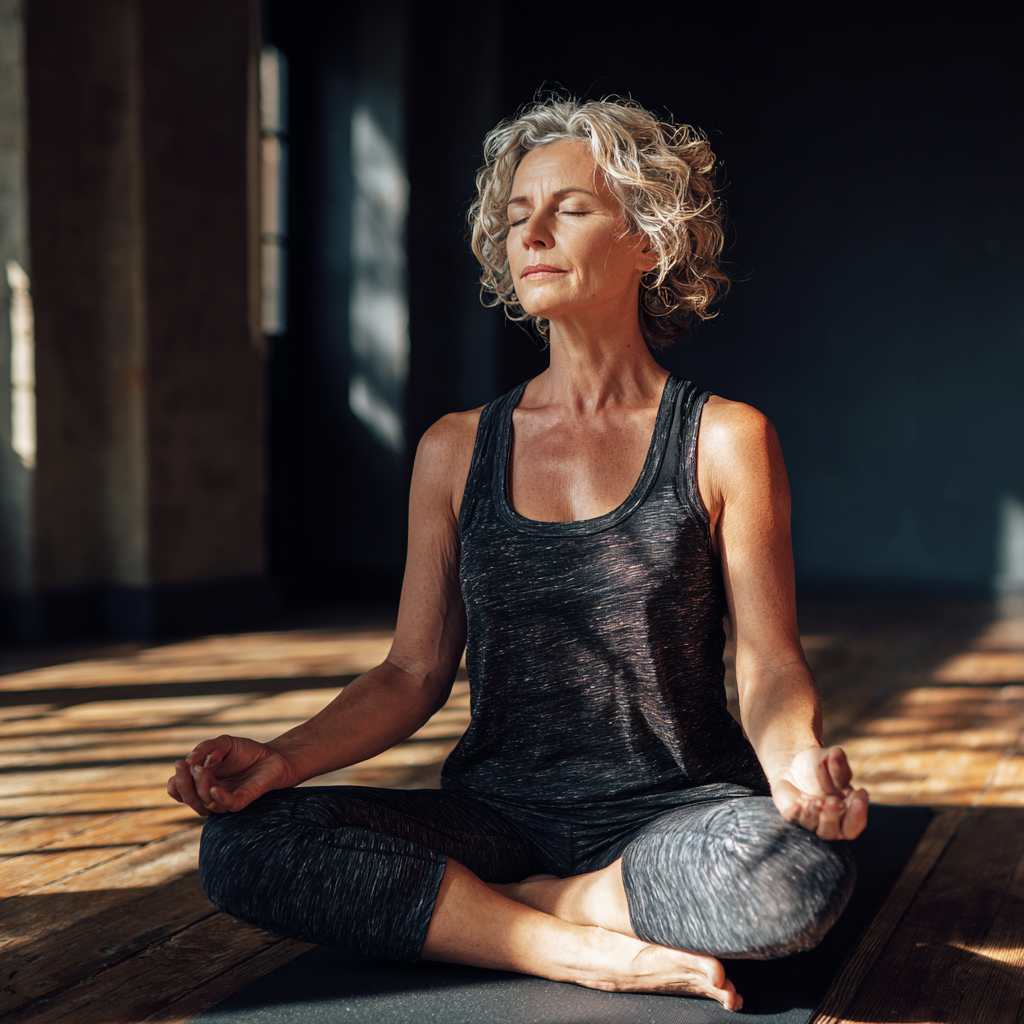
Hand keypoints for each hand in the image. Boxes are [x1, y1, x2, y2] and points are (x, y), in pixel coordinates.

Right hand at [166, 735, 293, 816]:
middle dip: (183, 784)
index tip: (180, 764)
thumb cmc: (247, 751)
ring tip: (202, 769)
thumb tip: (191, 761)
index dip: (175, 782)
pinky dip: (218, 798)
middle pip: (188, 798)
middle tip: (184, 766)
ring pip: (204, 803)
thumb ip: (206, 748)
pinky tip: (213, 787)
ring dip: (199, 787)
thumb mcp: (224, 743)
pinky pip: (228, 805)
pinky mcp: (242, 800)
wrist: (274, 756)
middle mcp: (210, 793)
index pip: (179, 790)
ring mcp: (226, 798)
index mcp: (202, 782)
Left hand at [769, 746, 867, 839]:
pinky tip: (805, 804)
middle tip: (834, 800)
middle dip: (840, 818)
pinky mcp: (793, 815)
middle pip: (843, 832)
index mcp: (848, 809)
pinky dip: (802, 815)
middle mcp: (833, 820)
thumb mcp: (829, 758)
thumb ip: (837, 760)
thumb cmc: (818, 765)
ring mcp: (812, 820)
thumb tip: (837, 755)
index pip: (857, 821)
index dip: (859, 811)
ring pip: (822, 831)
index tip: (859, 792)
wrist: (791, 765)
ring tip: (818, 801)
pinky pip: (798, 820)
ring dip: (822, 817)